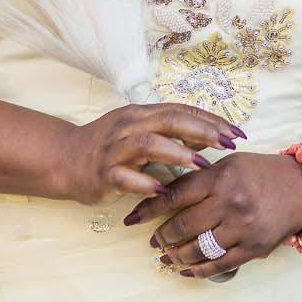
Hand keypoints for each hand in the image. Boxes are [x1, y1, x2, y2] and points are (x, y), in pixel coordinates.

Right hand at [55, 103, 243, 203]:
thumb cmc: (109, 146)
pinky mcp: (103, 174)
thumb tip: (208, 136)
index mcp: (141, 114)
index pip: (181, 110)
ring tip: (201, 164)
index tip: (236, 131)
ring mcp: (114, 149)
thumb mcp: (141, 132)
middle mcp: (129, 127)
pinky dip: (144, 183)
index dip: (210, 119)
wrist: (64, 159)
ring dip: (177, 153)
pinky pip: (124, 177)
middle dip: (201, 130)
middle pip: (168, 120)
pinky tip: (163, 191)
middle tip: (227, 143)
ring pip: (147, 144)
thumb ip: (171, 133)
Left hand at [123, 151, 301, 278]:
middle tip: (153, 241)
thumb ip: (200, 177)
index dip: (150, 209)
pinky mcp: (253, 248)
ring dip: (176, 255)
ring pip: (198, 248)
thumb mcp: (230, 164)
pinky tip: (187, 270)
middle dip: (162, 236)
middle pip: (183, 225)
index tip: (133, 218)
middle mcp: (230, 202)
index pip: (175, 194)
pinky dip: (199, 270)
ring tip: (166, 256)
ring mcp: (242, 228)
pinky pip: (219, 264)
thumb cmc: (261, 172)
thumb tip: (164, 194)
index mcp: (221, 177)